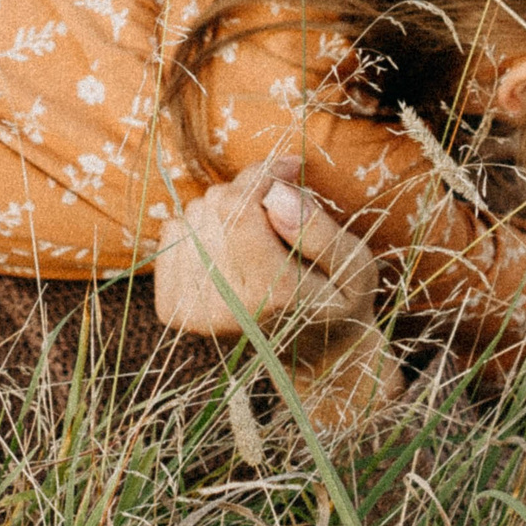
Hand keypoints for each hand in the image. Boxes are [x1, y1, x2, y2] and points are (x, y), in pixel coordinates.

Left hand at [153, 155, 379, 338]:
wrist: (310, 355)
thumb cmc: (337, 302)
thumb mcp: (354, 268)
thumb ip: (319, 231)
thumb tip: (276, 195)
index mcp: (273, 295)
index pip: (239, 207)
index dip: (262, 175)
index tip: (290, 169)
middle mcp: (225, 305)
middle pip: (215, 204)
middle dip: (248, 194)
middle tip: (280, 212)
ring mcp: (192, 311)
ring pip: (194, 213)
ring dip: (226, 213)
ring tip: (258, 241)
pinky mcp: (171, 309)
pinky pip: (174, 231)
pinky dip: (201, 229)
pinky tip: (229, 253)